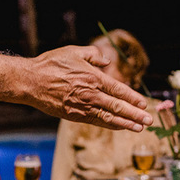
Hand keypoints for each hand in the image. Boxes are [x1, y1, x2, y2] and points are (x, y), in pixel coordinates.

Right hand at [26, 46, 151, 130]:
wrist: (30, 81)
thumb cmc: (51, 64)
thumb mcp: (74, 51)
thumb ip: (94, 55)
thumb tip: (106, 61)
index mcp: (93, 78)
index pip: (119, 90)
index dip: (133, 98)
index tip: (144, 104)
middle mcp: (90, 95)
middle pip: (118, 108)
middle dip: (135, 115)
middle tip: (149, 121)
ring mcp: (82, 107)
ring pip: (109, 118)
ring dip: (126, 124)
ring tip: (139, 127)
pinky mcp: (73, 116)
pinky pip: (96, 121)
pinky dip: (110, 125)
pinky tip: (119, 126)